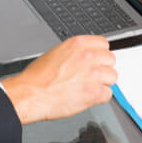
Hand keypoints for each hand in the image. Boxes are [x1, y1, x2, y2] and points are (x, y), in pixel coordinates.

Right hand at [0, 35, 116, 124]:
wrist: (29, 94)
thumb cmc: (37, 78)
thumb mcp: (57, 53)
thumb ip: (77, 53)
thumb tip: (88, 56)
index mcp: (79, 44)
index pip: (104, 44)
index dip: (99, 55)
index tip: (96, 61)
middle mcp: (88, 56)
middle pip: (110, 60)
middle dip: (102, 69)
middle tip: (90, 77)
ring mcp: (93, 74)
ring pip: (112, 77)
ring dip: (102, 83)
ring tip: (87, 87)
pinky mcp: (94, 92)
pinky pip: (108, 94)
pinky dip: (99, 98)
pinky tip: (86, 97)